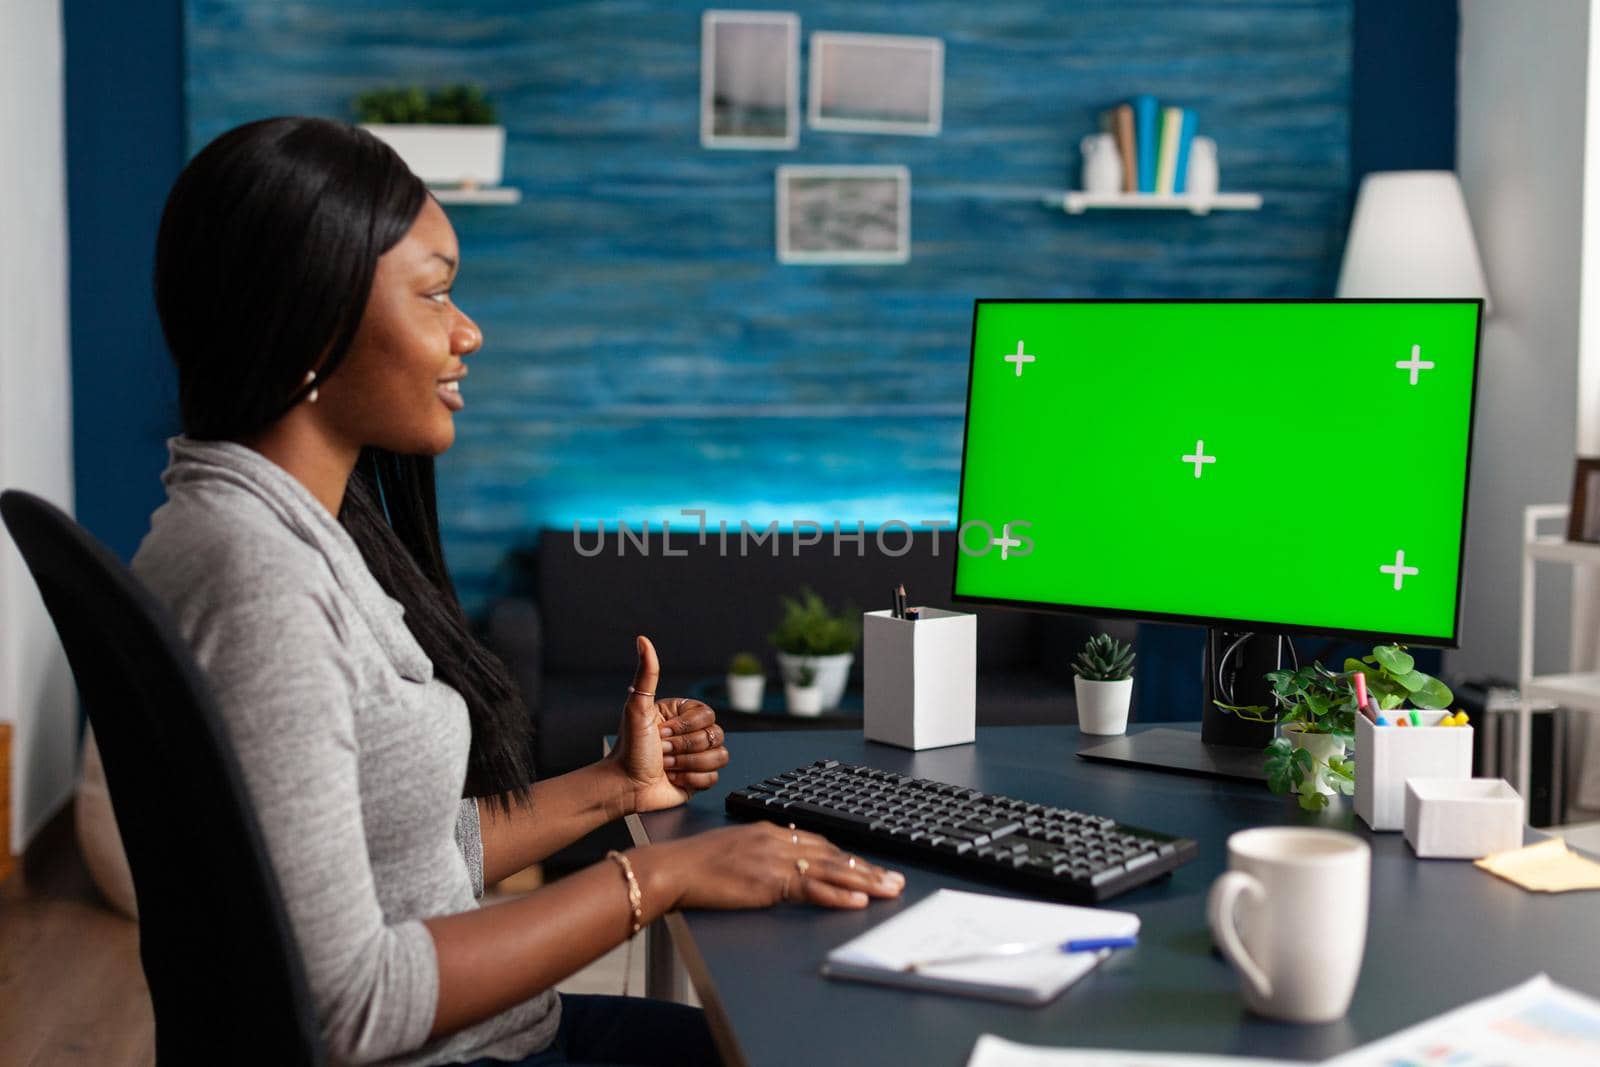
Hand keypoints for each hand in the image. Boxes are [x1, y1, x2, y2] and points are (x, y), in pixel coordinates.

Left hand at [614, 635, 729, 813]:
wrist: (625, 786)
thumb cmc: (629, 748)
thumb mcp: (637, 707)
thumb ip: (646, 673)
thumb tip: (642, 639)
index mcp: (682, 714)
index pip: (708, 714)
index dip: (686, 728)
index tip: (661, 732)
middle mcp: (692, 733)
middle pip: (716, 735)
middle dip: (684, 748)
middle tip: (662, 751)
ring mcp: (698, 756)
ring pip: (720, 755)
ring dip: (689, 764)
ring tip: (668, 766)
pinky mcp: (700, 778)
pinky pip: (715, 777)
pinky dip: (692, 780)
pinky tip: (675, 778)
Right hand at [645, 823, 905, 910]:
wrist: (673, 868)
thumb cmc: (696, 864)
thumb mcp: (736, 851)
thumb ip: (761, 856)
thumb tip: (781, 868)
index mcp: (771, 831)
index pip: (820, 844)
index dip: (849, 858)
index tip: (870, 867)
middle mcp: (778, 840)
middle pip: (834, 855)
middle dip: (867, 869)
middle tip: (895, 880)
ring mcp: (775, 860)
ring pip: (831, 871)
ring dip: (864, 882)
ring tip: (888, 890)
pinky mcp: (769, 881)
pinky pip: (811, 889)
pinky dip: (837, 895)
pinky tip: (856, 901)